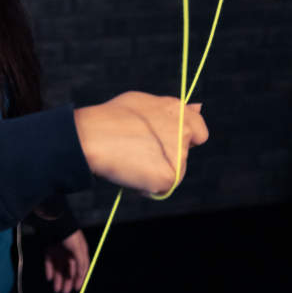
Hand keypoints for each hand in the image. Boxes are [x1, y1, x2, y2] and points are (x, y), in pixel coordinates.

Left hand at [44, 229, 89, 292]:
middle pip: (69, 271)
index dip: (79, 279)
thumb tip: (82, 275)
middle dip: (67, 282)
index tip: (77, 289)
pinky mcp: (49, 250)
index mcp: (79, 252)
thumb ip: (81, 263)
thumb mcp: (79, 249)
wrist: (55, 223)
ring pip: (59, 269)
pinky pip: (49, 263)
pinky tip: (49, 278)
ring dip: (58, 279)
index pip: (80, 269)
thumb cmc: (70, 235)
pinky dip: (49, 270)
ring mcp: (59, 252)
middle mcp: (69, 253)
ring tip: (57, 289)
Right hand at [73, 92, 207, 195]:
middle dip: (167, 156)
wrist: (92, 137)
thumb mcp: (143, 103)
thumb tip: (199, 107)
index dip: (183, 140)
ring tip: (130, 159)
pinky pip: (162, 189)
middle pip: (184, 155)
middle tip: (139, 150)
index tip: (164, 144)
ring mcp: (179, 154)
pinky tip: (130, 172)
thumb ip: (172, 108)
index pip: (199, 132)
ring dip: (157, 171)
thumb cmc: (111, 118)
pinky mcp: (171, 175)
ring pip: (174, 172)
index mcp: (178, 110)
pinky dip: (147, 187)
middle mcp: (183, 130)